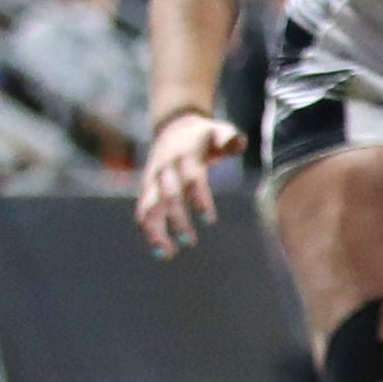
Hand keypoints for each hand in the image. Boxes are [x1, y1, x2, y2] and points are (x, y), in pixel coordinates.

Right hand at [135, 114, 245, 255]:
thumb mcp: (217, 131)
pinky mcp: (146, 189)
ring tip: (166, 254)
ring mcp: (153, 180)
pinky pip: (143, 210)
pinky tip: (160, 250)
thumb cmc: (203, 136)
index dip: (198, 199)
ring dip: (155, 230)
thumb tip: (239, 142)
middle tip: (190, 242)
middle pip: (169, 196)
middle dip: (177, 220)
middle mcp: (165, 169)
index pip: (191, 179)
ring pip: (149, 207)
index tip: (208, 220)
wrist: (174, 127)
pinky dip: (148, 229)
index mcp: (184, 157)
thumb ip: (229, 138)